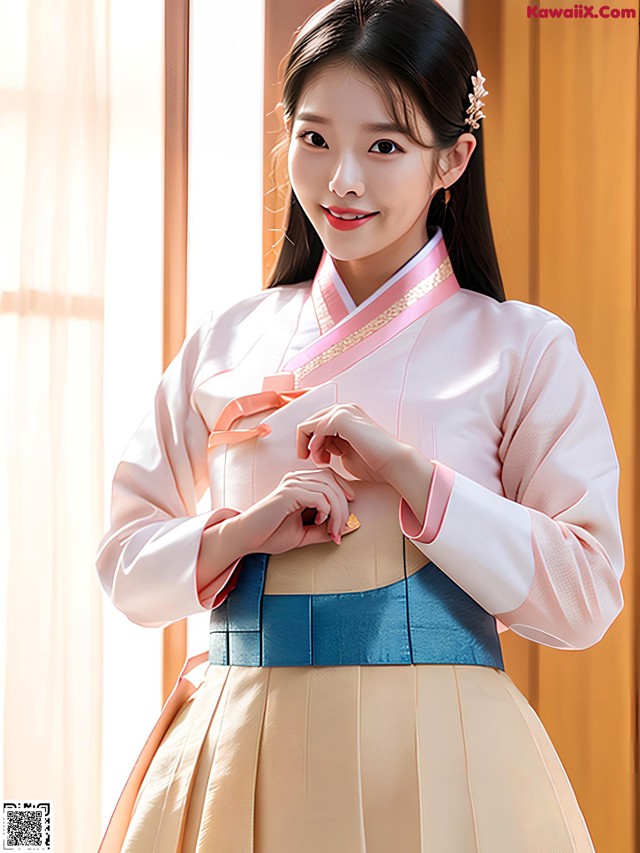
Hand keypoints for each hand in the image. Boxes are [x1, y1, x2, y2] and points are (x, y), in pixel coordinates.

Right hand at [235, 466, 356, 553]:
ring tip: (333, 530)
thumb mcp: (305, 532)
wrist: (246, 538)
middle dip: (343, 506)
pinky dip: (326, 511)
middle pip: (333, 481)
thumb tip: (351, 527)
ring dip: (338, 512)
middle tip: (341, 530)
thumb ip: (325, 529)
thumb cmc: (270, 534)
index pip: (330, 477)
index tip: (347, 518)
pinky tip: (318, 522)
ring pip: (329, 489)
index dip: (343, 493)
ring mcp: (292, 484)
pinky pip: (319, 497)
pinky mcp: (288, 492)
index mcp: (299, 483)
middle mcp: (296, 479)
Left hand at [296, 403, 404, 483]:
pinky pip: (312, 430)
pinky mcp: (339, 418)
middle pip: (311, 422)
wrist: (393, 463)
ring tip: (322, 462)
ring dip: (311, 446)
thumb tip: (314, 446)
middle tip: (317, 461)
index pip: (319, 424)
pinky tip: (324, 459)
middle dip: (309, 443)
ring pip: (309, 425)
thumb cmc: (373, 462)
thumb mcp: (345, 452)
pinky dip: (313, 446)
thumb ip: (331, 445)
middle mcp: (344, 409)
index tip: (319, 460)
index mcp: (348, 415)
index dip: (314, 443)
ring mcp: (342, 411)